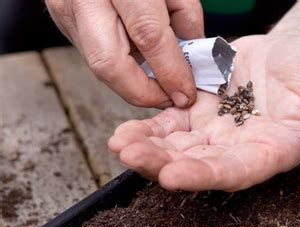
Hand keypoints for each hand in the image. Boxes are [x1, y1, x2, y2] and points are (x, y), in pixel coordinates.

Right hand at [45, 0, 203, 107]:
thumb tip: (192, 60)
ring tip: (160, 82)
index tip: (186, 93)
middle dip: (144, 93)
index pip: (148, 35)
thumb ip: (185, 16)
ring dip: (134, 84)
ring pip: (100, 67)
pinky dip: (122, 68)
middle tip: (169, 97)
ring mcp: (67, 11)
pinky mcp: (62, 20)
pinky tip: (140, 64)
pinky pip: (95, 55)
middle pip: (110, 65)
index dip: (170, 72)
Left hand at [108, 35, 299, 190]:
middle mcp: (240, 149)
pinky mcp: (199, 112)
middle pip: (199, 164)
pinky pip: (170, 125)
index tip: (173, 176)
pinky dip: (148, 130)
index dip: (206, 175)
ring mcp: (217, 133)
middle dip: (164, 164)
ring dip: (149, 149)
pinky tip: (124, 133)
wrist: (293, 53)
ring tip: (120, 144)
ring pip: (179, 148)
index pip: (238, 171)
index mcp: (273, 149)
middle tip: (132, 156)